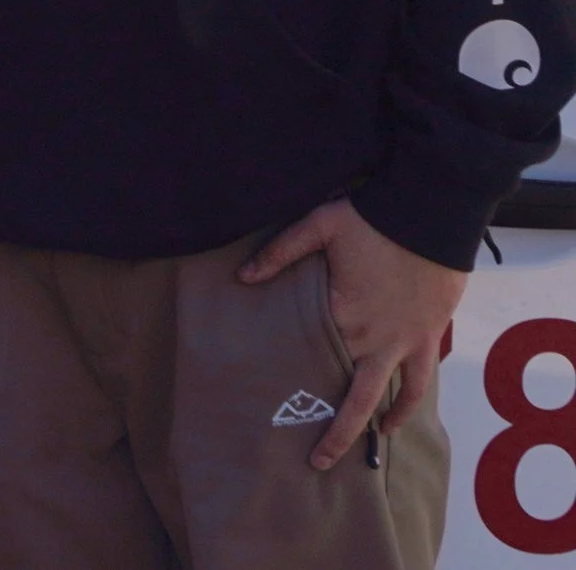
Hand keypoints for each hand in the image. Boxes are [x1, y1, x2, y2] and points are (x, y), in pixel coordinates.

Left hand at [240, 199, 465, 470]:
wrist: (433, 215)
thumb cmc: (373, 218)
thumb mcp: (318, 226)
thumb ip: (279, 253)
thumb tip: (243, 277)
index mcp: (341, 314)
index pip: (311, 356)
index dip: (293, 378)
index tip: (273, 404)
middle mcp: (373, 338)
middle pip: (350, 395)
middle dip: (333, 432)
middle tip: (314, 461)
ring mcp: (404, 342)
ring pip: (387, 397)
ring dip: (371, 425)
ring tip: (357, 449)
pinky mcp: (429, 337)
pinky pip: (420, 381)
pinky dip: (409, 404)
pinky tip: (395, 418)